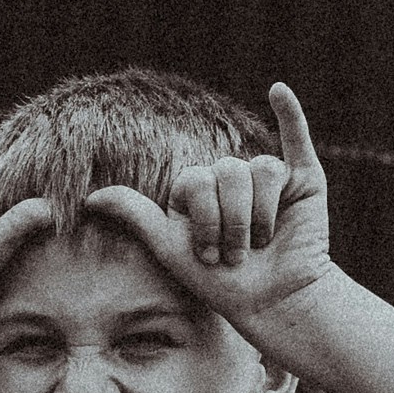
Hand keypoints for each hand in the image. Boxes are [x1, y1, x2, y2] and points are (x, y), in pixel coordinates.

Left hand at [85, 84, 340, 333]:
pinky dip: (291, 113)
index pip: (195, 179)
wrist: (273, 302)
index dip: (204, 219)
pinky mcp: (304, 180)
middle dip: (232, 221)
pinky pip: (296, 138)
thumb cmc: (219, 282)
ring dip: (260, 215)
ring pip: (261, 168)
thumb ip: (136, 216)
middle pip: (227, 171)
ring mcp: (268, 178)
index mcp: (197, 187)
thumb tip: (89, 197)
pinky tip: (278, 90)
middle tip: (237, 255)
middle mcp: (230, 177)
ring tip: (262, 245)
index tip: (208, 257)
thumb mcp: (169, 248)